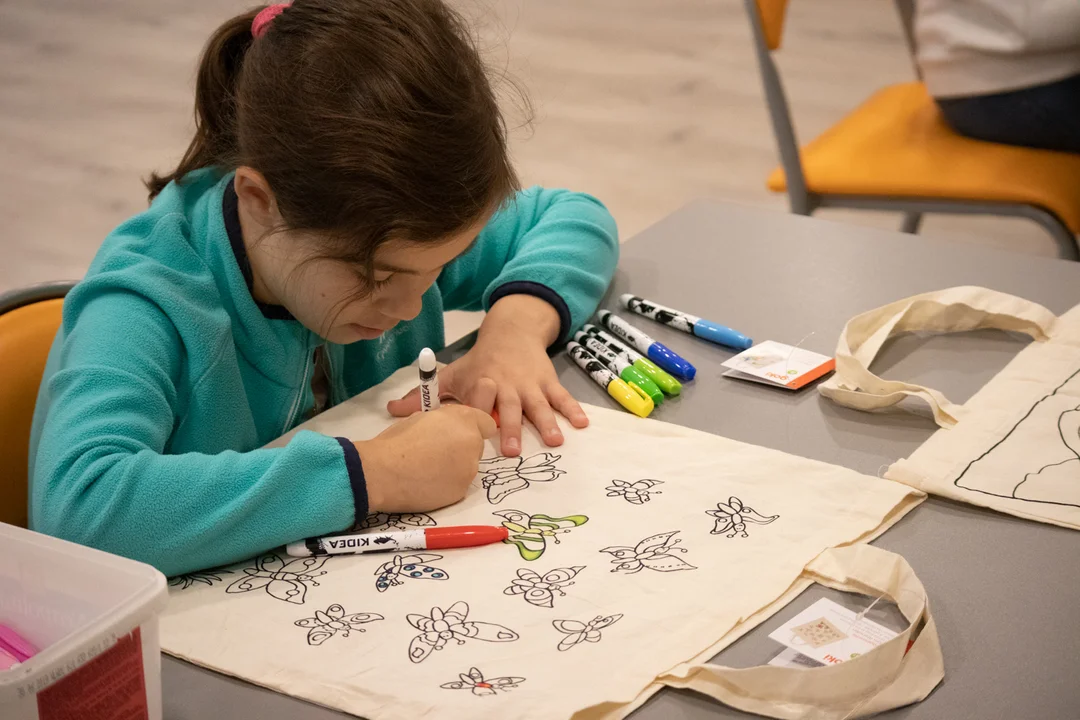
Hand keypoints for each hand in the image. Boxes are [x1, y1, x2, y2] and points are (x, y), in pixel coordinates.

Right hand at [356, 405, 497, 511]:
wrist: (382, 472)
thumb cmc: (396, 440)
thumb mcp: (421, 416)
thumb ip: (444, 420)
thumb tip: (446, 427)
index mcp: (464, 420)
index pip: (485, 423)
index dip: (471, 427)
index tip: (457, 432)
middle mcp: (473, 445)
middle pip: (476, 446)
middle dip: (462, 447)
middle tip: (436, 452)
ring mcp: (469, 471)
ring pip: (468, 466)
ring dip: (455, 466)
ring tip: (427, 469)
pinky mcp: (461, 492)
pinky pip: (458, 485)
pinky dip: (447, 484)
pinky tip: (426, 483)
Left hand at [387, 294, 588, 455]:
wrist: (511, 331)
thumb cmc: (479, 362)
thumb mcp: (451, 375)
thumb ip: (422, 397)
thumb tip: (390, 411)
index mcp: (481, 386)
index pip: (477, 405)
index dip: (478, 417)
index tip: (477, 436)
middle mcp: (506, 387)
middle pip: (509, 408)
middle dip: (512, 428)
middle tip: (514, 451)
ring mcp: (529, 385)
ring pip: (538, 405)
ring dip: (546, 422)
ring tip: (555, 440)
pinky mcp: (547, 381)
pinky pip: (561, 397)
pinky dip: (572, 409)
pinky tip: (582, 424)